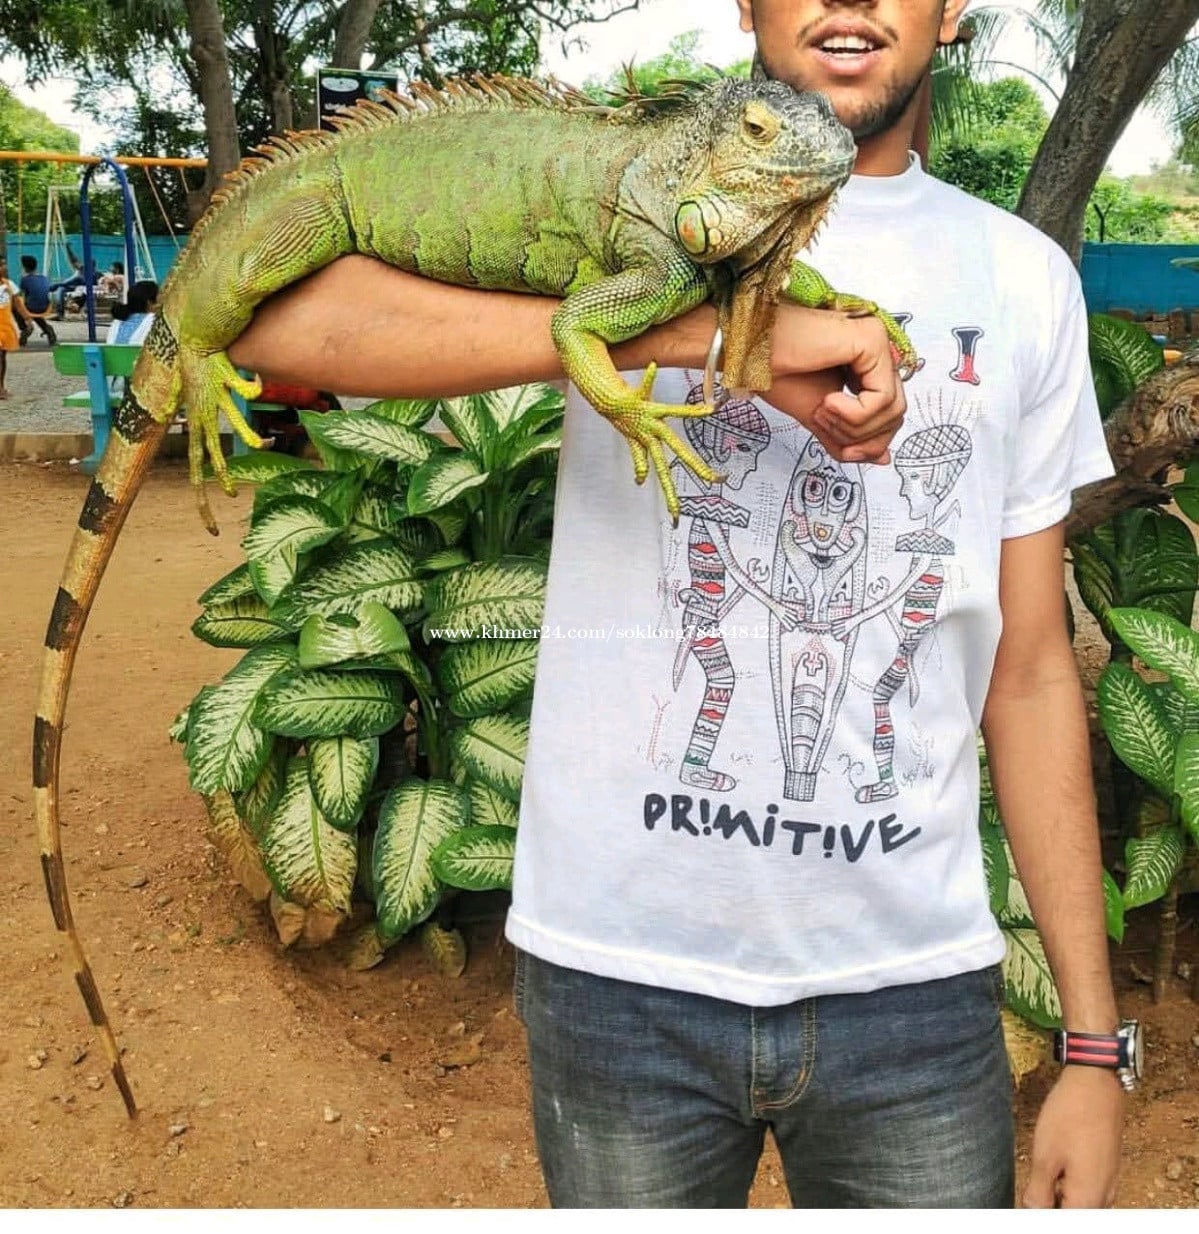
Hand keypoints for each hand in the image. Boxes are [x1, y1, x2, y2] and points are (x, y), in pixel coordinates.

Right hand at [761, 306, 906, 465]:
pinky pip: (884, 397)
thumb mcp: (820, 416)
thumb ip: (850, 436)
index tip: (845, 452)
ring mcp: (878, 342)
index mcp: (867, 366)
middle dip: (860, 436)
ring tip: (822, 410)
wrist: (750, 352)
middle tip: (823, 424)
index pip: (891, 413)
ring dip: (853, 425)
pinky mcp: (872, 341)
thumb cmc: (776, 372)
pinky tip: (828, 401)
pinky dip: (856, 413)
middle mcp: (878, 351)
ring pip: (893, 409)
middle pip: (896, 414)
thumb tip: (882, 458)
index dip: (871, 443)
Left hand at [1022, 1066, 1124, 1206]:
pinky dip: (1068, 1183)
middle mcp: (1105, 1198)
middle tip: (1031, 1185)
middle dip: (1050, 1204)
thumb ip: (1039, 1191)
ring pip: (1079, 1202)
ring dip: (1058, 1194)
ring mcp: (1109, 1183)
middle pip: (1073, 1213)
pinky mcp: (1107, 1169)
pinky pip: (1087, 1188)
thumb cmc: (1070, 1116)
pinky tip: (1055, 1164)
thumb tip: (1032, 1211)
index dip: (1041, 1212)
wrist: (1096, 1084)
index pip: (1062, 1221)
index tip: (1027, 1200)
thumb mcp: (1045, 1155)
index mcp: (1089, 1201)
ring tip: (1040, 1173)